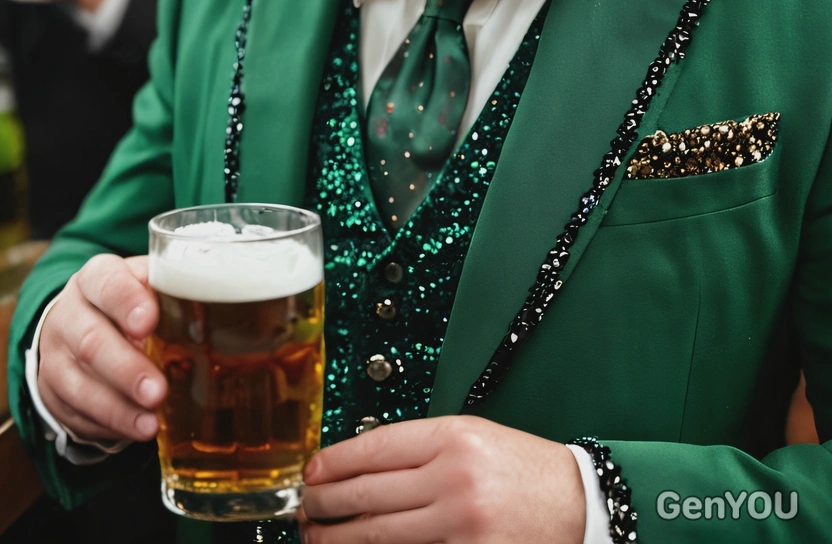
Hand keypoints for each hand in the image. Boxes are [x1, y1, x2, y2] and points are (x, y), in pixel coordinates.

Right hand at [37, 254, 165, 442]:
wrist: (78, 322)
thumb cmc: (129, 301)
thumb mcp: (146, 283)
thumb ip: (170, 289)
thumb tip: (209, 301)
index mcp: (95, 278)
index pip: (107, 284)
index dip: (127, 303)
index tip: (149, 321)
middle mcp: (68, 314)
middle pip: (90, 342)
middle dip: (126, 370)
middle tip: (157, 390)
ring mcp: (54, 356)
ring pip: (78, 385)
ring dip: (117, 409)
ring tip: (150, 424)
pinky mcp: (51, 393)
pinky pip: (74, 414)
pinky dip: (107, 426)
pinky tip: (134, 430)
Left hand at [300, 416, 585, 543]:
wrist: (579, 504)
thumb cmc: (523, 469)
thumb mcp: (474, 437)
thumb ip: (421, 448)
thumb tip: (360, 465)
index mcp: (454, 438)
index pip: (375, 447)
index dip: (335, 462)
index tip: (312, 472)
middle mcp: (455, 480)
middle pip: (369, 494)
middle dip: (327, 504)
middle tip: (306, 509)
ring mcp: (461, 525)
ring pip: (380, 535)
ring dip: (341, 538)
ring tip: (318, 537)